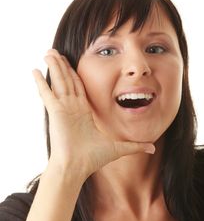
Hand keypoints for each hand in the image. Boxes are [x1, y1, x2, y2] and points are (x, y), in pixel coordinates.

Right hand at [33, 49, 154, 177]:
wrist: (77, 167)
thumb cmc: (92, 159)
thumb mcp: (118, 147)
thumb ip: (135, 145)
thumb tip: (152, 147)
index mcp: (83, 112)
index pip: (79, 86)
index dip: (76, 73)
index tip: (73, 62)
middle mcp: (72, 107)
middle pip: (67, 80)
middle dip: (62, 65)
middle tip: (55, 52)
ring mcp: (63, 108)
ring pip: (58, 81)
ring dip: (53, 66)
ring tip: (48, 53)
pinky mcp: (55, 111)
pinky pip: (46, 93)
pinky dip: (40, 82)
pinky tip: (34, 70)